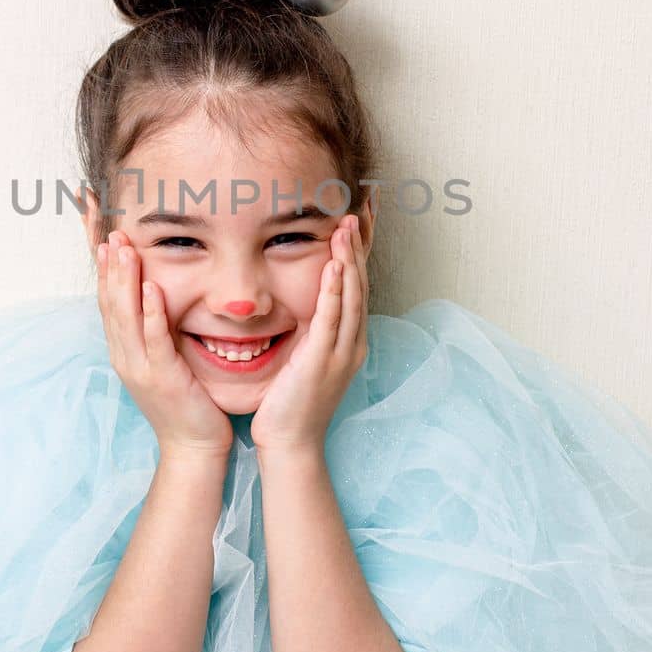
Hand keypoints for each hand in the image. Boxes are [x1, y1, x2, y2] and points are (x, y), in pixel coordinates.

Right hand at [96, 230, 233, 460]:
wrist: (192, 446)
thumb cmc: (185, 401)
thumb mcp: (162, 360)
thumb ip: (155, 330)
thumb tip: (155, 295)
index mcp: (123, 350)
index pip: (107, 300)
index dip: (102, 268)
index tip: (101, 235)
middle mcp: (125, 356)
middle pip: (110, 302)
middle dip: (108, 265)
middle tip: (108, 229)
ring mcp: (140, 368)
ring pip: (126, 316)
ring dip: (124, 280)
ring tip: (123, 247)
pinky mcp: (162, 378)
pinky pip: (155, 340)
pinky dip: (152, 313)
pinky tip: (153, 288)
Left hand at [250, 213, 369, 454]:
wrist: (290, 444)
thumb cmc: (290, 403)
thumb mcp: (304, 358)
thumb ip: (309, 330)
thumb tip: (303, 302)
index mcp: (349, 341)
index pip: (358, 286)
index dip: (361, 251)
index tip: (362, 218)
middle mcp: (352, 343)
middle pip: (362, 284)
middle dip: (361, 245)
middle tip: (361, 208)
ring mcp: (342, 352)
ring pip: (352, 296)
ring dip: (350, 258)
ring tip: (348, 225)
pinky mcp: (323, 361)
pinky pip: (332, 318)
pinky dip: (335, 290)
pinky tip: (335, 265)